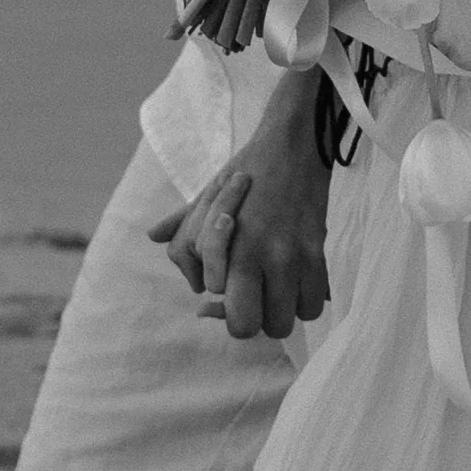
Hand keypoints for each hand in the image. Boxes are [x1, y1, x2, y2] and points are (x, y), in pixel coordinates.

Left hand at [146, 95, 335, 339]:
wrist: (294, 145)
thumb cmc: (245, 170)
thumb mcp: (206, 195)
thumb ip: (182, 225)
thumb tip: (153, 236)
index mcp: (222, 242)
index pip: (216, 301)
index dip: (220, 307)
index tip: (224, 295)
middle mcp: (255, 255)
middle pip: (247, 326)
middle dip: (247, 320)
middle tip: (252, 302)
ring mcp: (289, 256)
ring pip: (282, 323)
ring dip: (277, 314)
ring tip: (276, 294)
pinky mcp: (316, 252)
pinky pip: (312, 305)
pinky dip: (304, 303)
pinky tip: (297, 286)